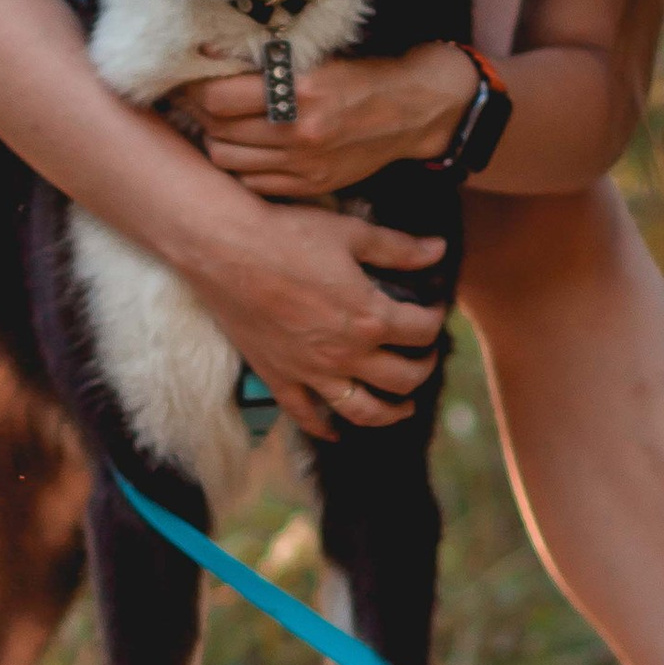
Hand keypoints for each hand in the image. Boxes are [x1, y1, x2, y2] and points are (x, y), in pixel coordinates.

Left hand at [174, 45, 474, 200]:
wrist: (413, 110)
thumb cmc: (362, 74)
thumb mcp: (317, 56)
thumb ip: (265, 62)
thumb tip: (206, 53)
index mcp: (300, 90)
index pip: (218, 98)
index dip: (192, 88)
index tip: (184, 78)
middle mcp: (299, 131)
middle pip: (216, 131)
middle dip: (196, 114)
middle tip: (190, 99)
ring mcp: (305, 165)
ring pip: (228, 161)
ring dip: (213, 141)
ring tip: (215, 124)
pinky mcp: (312, 185)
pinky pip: (253, 182)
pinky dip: (239, 166)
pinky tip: (242, 148)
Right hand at [179, 197, 446, 442]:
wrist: (224, 248)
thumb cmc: (287, 233)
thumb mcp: (351, 234)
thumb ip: (398, 248)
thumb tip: (439, 249)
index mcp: (370, 317)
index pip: (422, 331)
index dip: (436, 320)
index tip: (433, 311)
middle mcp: (346, 354)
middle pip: (403, 378)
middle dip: (423, 367)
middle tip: (424, 356)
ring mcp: (310, 372)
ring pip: (363, 409)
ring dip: (390, 412)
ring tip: (404, 406)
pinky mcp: (278, 377)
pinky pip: (305, 415)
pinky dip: (324, 427)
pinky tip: (336, 430)